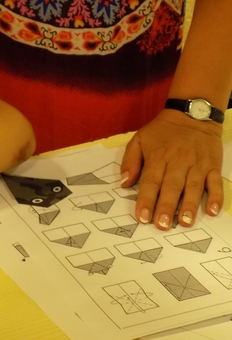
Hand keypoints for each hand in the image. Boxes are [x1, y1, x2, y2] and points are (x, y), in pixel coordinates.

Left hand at [121, 110, 223, 229]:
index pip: (150, 181)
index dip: (146, 200)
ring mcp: (197, 164)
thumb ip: (130, 161)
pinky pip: (216, 183)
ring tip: (184, 222)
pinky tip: (212, 211)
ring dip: (189, 206)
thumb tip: (123, 183)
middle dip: (166, 207)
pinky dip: (216, 197)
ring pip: (193, 187)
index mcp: (158, 157)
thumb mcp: (139, 139)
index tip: (142, 217)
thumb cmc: (163, 130)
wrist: (193, 114)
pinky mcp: (213, 166)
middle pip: (171, 187)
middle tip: (161, 225)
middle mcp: (178, 162)